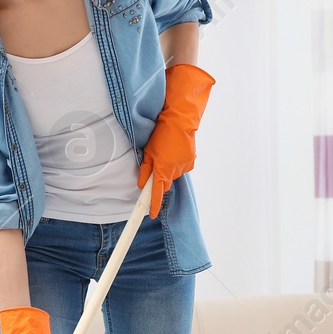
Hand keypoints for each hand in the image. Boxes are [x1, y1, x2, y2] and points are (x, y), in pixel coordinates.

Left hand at [137, 62, 215, 218]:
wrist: (181, 119)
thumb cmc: (162, 133)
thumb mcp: (148, 151)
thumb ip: (145, 169)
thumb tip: (141, 183)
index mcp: (162, 170)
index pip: (157, 193)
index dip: (153, 205)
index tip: (150, 214)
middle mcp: (175, 171)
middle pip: (165, 183)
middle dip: (159, 179)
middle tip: (155, 165)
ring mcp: (184, 166)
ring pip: (172, 174)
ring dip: (167, 168)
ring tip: (165, 151)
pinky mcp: (191, 160)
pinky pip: (180, 167)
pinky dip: (176, 162)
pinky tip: (174, 150)